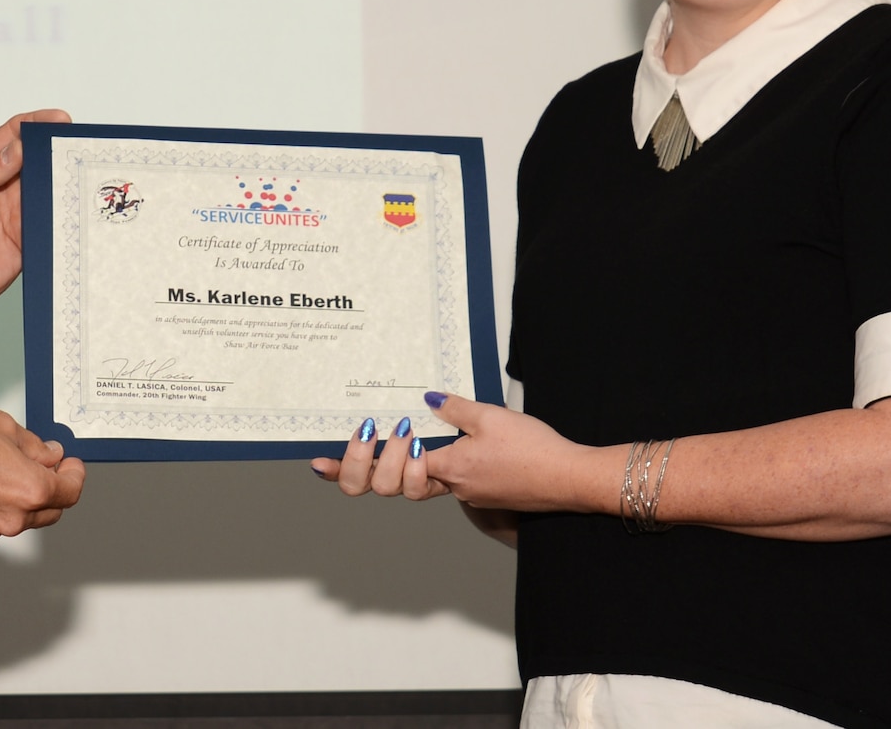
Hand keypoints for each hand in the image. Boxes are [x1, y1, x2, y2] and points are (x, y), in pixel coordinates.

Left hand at [0, 109, 69, 324]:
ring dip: (66, 182)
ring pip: (49, 188)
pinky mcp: (27, 238)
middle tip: (82, 147)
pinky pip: (51, 221)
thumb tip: (17, 149)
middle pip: (38, 159)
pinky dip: (65, 215)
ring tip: (87, 176)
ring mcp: (17, 212)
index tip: (61, 120)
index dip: (37, 123)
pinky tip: (78, 210)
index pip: (14, 135)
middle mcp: (3, 186)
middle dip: (59, 150)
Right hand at [0, 406, 86, 544]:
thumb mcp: (3, 427)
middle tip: (44, 465)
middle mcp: (13, 518)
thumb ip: (34, 446)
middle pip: (50, 510)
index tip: (70, 465)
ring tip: (5, 469)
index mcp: (30, 490)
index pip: (70, 491)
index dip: (74, 475)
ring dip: (23, 499)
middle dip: (52, 488)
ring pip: (21, 519)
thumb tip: (49, 454)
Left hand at [310, 393, 597, 511]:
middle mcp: (448, 485)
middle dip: (368, 464)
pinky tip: (427, 441)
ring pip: (411, 484)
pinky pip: (437, 478)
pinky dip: (422, 462)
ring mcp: (462, 491)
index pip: (387, 470)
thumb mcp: (491, 417)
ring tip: (394, 433)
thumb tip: (425, 399)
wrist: (570, 479)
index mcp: (446, 468)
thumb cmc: (535, 451)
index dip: (352, 466)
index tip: (320, 464)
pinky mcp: (477, 489)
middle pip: (390, 487)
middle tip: (362, 435)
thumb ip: (453, 409)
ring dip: (397, 462)